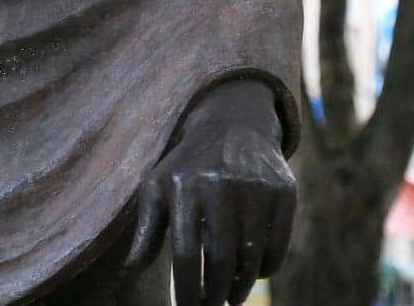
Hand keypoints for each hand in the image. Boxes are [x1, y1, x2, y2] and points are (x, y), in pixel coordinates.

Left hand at [124, 80, 295, 305]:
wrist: (233, 124)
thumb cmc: (187, 165)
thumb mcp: (158, 186)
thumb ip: (147, 228)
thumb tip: (131, 269)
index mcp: (183, 187)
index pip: (184, 254)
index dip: (187, 289)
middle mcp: (220, 185)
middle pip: (220, 259)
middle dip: (215, 293)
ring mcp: (255, 187)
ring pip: (251, 255)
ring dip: (241, 286)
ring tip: (231, 297)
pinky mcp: (282, 190)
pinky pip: (278, 244)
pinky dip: (267, 267)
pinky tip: (255, 273)